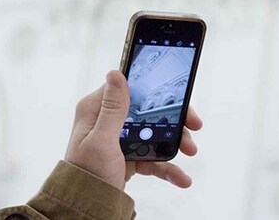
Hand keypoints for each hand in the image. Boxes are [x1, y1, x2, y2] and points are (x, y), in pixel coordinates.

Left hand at [65, 70, 202, 190]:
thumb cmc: (86, 177)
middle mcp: (108, 121)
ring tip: (190, 151)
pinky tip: (181, 176)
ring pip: (155, 132)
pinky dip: (168, 166)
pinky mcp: (127, 157)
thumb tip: (115, 73)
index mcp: (97, 110)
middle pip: (149, 110)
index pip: (132, 89)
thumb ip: (112, 109)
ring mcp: (119, 139)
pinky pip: (152, 156)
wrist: (85, 211)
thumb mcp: (101, 141)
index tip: (180, 99)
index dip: (157, 92)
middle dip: (174, 120)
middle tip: (193, 126)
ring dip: (175, 142)